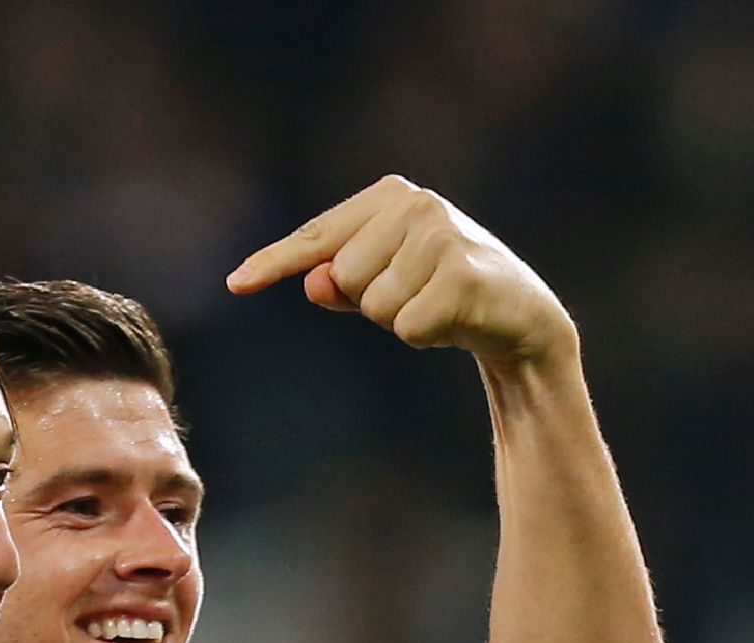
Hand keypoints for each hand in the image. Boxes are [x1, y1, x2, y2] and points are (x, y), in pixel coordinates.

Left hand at [228, 176, 574, 368]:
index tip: (236, 282)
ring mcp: (443, 234)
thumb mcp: (382, 286)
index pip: (318, 235)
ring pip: (375, 304)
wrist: (517, 316)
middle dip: (371, 302)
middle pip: (344, 276)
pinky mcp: (463, 273)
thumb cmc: (439, 294)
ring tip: (437, 304)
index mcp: (391, 196)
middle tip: (417, 295)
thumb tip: (316, 281)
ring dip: (401, 319)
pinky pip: (408, 325)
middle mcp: (416, 203)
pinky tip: (456, 319)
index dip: (275, 262)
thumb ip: (338, 283)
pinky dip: (426, 335)